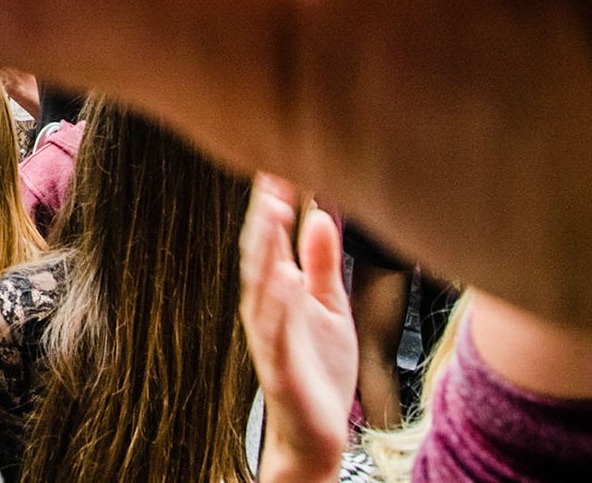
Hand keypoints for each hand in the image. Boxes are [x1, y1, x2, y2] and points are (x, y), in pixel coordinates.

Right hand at [239, 176, 355, 482]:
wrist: (318, 432)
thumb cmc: (320, 370)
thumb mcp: (330, 307)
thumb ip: (323, 264)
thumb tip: (321, 215)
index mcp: (278, 288)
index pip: (274, 235)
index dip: (276, 198)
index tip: (281, 159)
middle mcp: (266, 305)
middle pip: (261, 250)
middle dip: (266, 211)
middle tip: (274, 171)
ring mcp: (269, 334)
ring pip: (261, 283)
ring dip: (267, 246)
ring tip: (276, 210)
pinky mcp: (280, 365)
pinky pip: (276, 331)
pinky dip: (279, 303)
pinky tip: (287, 278)